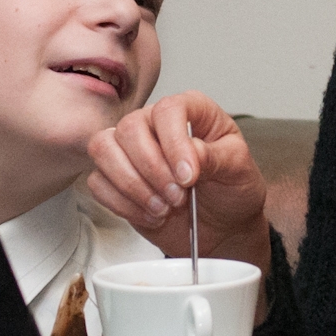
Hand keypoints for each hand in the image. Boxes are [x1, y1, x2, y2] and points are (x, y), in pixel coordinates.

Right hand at [86, 91, 270, 271]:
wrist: (223, 226)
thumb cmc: (232, 188)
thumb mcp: (237, 170)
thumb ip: (214, 158)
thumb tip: (189, 155)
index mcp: (190, 110)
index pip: (168, 110)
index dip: (174, 143)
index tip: (189, 176)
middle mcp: (155, 123)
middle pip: (129, 128)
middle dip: (152, 170)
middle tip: (177, 197)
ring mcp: (132, 150)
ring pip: (103, 149)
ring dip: (132, 185)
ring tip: (163, 207)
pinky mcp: (116, 179)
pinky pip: (97, 182)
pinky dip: (122, 204)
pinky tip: (150, 215)